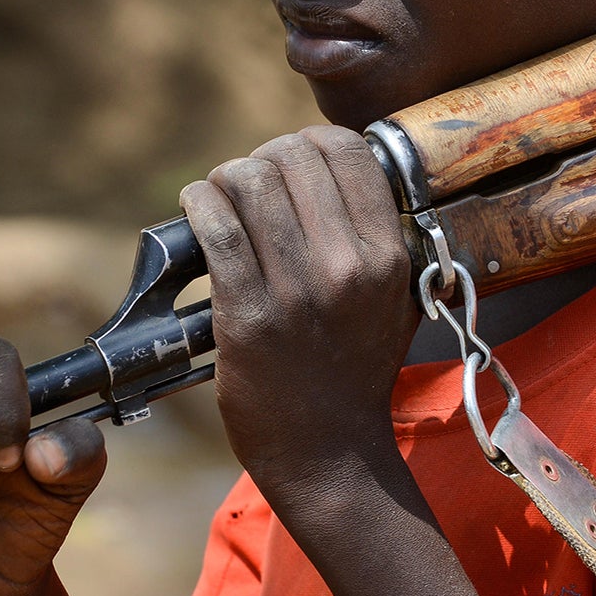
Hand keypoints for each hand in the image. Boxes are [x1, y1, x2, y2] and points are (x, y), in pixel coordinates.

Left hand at [181, 126, 416, 482]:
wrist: (330, 452)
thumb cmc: (357, 374)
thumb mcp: (397, 301)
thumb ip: (380, 241)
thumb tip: (345, 175)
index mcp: (386, 256)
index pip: (345, 150)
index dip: (308, 143)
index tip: (291, 160)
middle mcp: (347, 266)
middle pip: (290, 157)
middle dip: (261, 159)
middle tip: (249, 184)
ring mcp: (295, 291)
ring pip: (248, 182)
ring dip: (224, 179)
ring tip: (220, 197)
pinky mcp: (246, 315)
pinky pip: (216, 229)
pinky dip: (198, 204)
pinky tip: (197, 208)